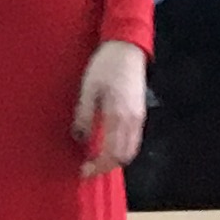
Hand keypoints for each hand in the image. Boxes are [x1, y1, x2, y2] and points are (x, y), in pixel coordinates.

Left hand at [73, 41, 148, 179]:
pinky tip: (107, 144)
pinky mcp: (140, 113)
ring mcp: (139, 117)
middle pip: (124, 156)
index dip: (98, 166)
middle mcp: (133, 120)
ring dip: (115, 159)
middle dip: (106, 167)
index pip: (111, 153)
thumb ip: (84, 116)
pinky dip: (121, 148)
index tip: (83, 171)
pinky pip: (134, 139)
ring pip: (131, 150)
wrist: (126, 48)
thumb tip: (79, 139)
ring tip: (96, 159)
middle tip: (88, 168)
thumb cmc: (104, 66)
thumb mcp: (88, 89)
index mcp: (118, 115)